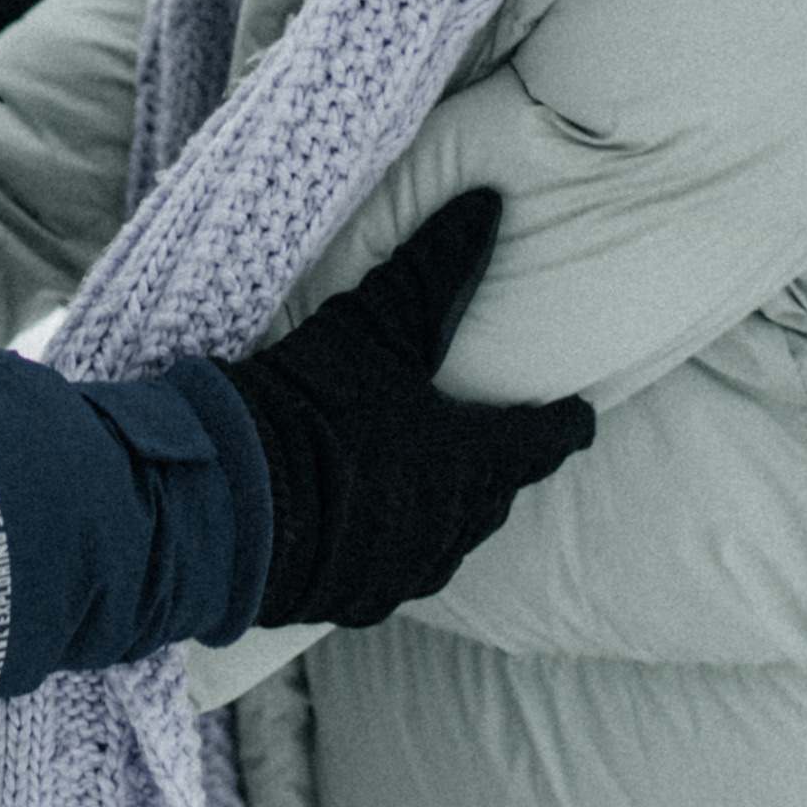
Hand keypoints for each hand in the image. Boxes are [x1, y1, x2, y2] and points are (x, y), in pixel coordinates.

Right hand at [219, 191, 592, 629]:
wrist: (227, 508)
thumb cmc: (309, 407)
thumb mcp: (372, 327)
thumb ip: (435, 267)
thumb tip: (488, 205)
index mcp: (473, 462)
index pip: (544, 442)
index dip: (564, 425)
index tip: (579, 415)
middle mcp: (453, 526)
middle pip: (496, 493)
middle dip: (500, 465)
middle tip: (497, 437)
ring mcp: (405, 571)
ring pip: (448, 536)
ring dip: (445, 507)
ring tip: (427, 478)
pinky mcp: (357, 601)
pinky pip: (394, 569)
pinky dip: (392, 541)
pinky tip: (367, 521)